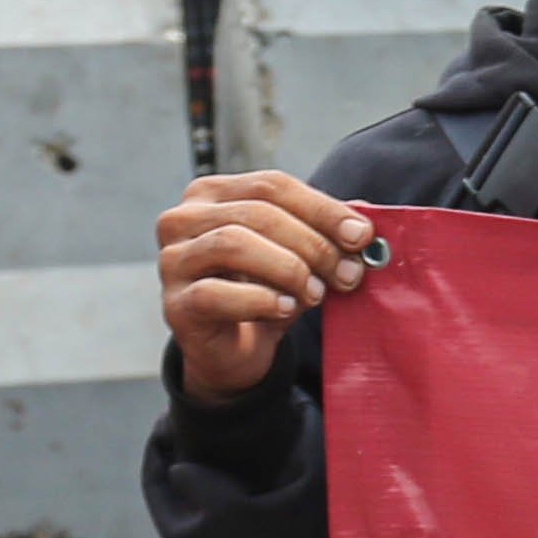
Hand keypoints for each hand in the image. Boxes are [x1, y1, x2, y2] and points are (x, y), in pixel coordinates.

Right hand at [159, 171, 383, 398]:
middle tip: (349, 273)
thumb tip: (365, 223)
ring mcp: (173, 261)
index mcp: (212, 193)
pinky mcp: (175, 304)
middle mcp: (182, 219)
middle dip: (313, 244)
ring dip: (288, 269)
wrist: (235, 351)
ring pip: (233, 244)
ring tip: (316, 293)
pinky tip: (285, 308)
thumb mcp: (299, 256)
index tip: (362, 236)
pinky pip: (215, 293)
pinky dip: (259, 299)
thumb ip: (325, 233)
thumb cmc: (266, 291)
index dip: (322, 209)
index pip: (272, 185)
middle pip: (257, 213)